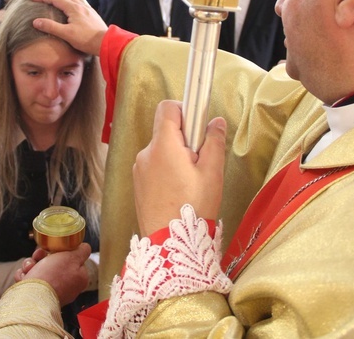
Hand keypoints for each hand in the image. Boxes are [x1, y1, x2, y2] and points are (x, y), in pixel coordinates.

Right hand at [15, 243, 91, 306]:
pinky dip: (25, 277)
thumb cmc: (53, 275)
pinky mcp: (36, 296)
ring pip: (39, 271)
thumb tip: (85, 247)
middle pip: (54, 264)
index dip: (61, 251)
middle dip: (42, 257)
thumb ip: (82, 251)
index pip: (72, 260)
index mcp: (78, 278)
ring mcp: (51, 292)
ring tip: (29, 268)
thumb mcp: (72, 257)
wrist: (33, 297)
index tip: (54, 248)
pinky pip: (30, 281)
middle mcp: (66, 287)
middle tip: (38, 255)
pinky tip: (24, 277)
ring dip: (31, 265)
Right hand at [31, 0, 106, 55]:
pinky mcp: (92, 13)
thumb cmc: (87, 40)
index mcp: (74, 8)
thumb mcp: (66, 34)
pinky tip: (72, 2)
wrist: (106, 42)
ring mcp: (87, 8)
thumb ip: (51, 27)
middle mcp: (81, 5)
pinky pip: (79, 0)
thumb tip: (36, 21)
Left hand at [133, 101, 226, 236]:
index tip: (198, 127)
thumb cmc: (193, 207)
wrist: (171, 244)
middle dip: (185, 139)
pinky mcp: (137, 184)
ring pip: (161, 150)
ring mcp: (139, 169)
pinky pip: (154, 166)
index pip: (167, 108)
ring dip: (176, 157)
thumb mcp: (212, 172)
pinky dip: (167, 171)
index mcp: (163, 145)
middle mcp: (146, 153)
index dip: (185, 110)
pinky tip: (179, 192)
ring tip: (191, 182)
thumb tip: (216, 122)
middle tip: (200, 162)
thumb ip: (214, 141)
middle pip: (165, 130)